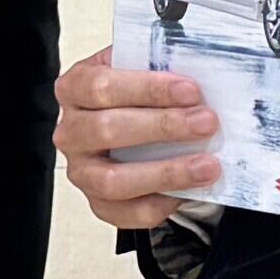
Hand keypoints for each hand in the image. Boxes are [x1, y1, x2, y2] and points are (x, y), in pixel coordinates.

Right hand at [56, 43, 221, 231]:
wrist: (134, 129)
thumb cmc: (138, 96)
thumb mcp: (141, 70)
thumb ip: (159, 66)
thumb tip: (200, 71)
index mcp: (74, 89)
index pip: (102, 86)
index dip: (147, 89)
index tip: (191, 91)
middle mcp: (71, 132)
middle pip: (107, 129)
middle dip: (163, 126)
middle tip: (206, 123)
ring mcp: (82, 171)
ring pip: (114, 180)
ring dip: (167, 172)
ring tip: (208, 166)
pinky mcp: (99, 204)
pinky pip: (129, 212)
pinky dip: (163, 203)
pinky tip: (191, 190)